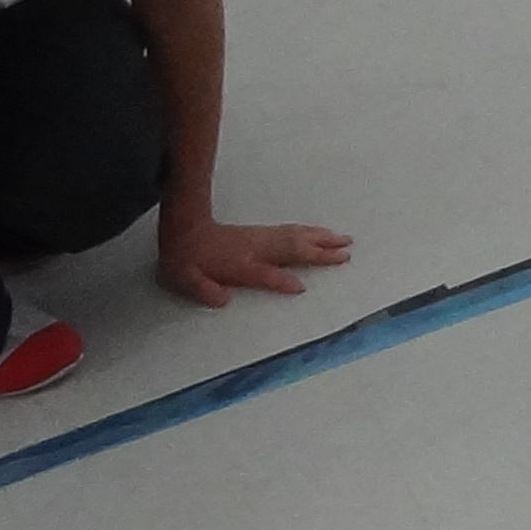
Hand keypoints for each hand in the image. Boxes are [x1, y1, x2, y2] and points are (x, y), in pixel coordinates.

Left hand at [157, 208, 351, 308]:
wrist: (184, 229)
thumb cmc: (185, 260)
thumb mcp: (186, 280)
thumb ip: (205, 291)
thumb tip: (224, 300)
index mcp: (238, 264)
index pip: (264, 273)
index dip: (281, 281)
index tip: (301, 288)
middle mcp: (255, 249)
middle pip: (292, 249)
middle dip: (320, 251)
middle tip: (346, 253)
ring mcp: (261, 238)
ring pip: (296, 236)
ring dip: (321, 238)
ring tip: (344, 239)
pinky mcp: (262, 232)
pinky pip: (292, 230)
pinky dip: (310, 231)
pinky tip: (319, 232)